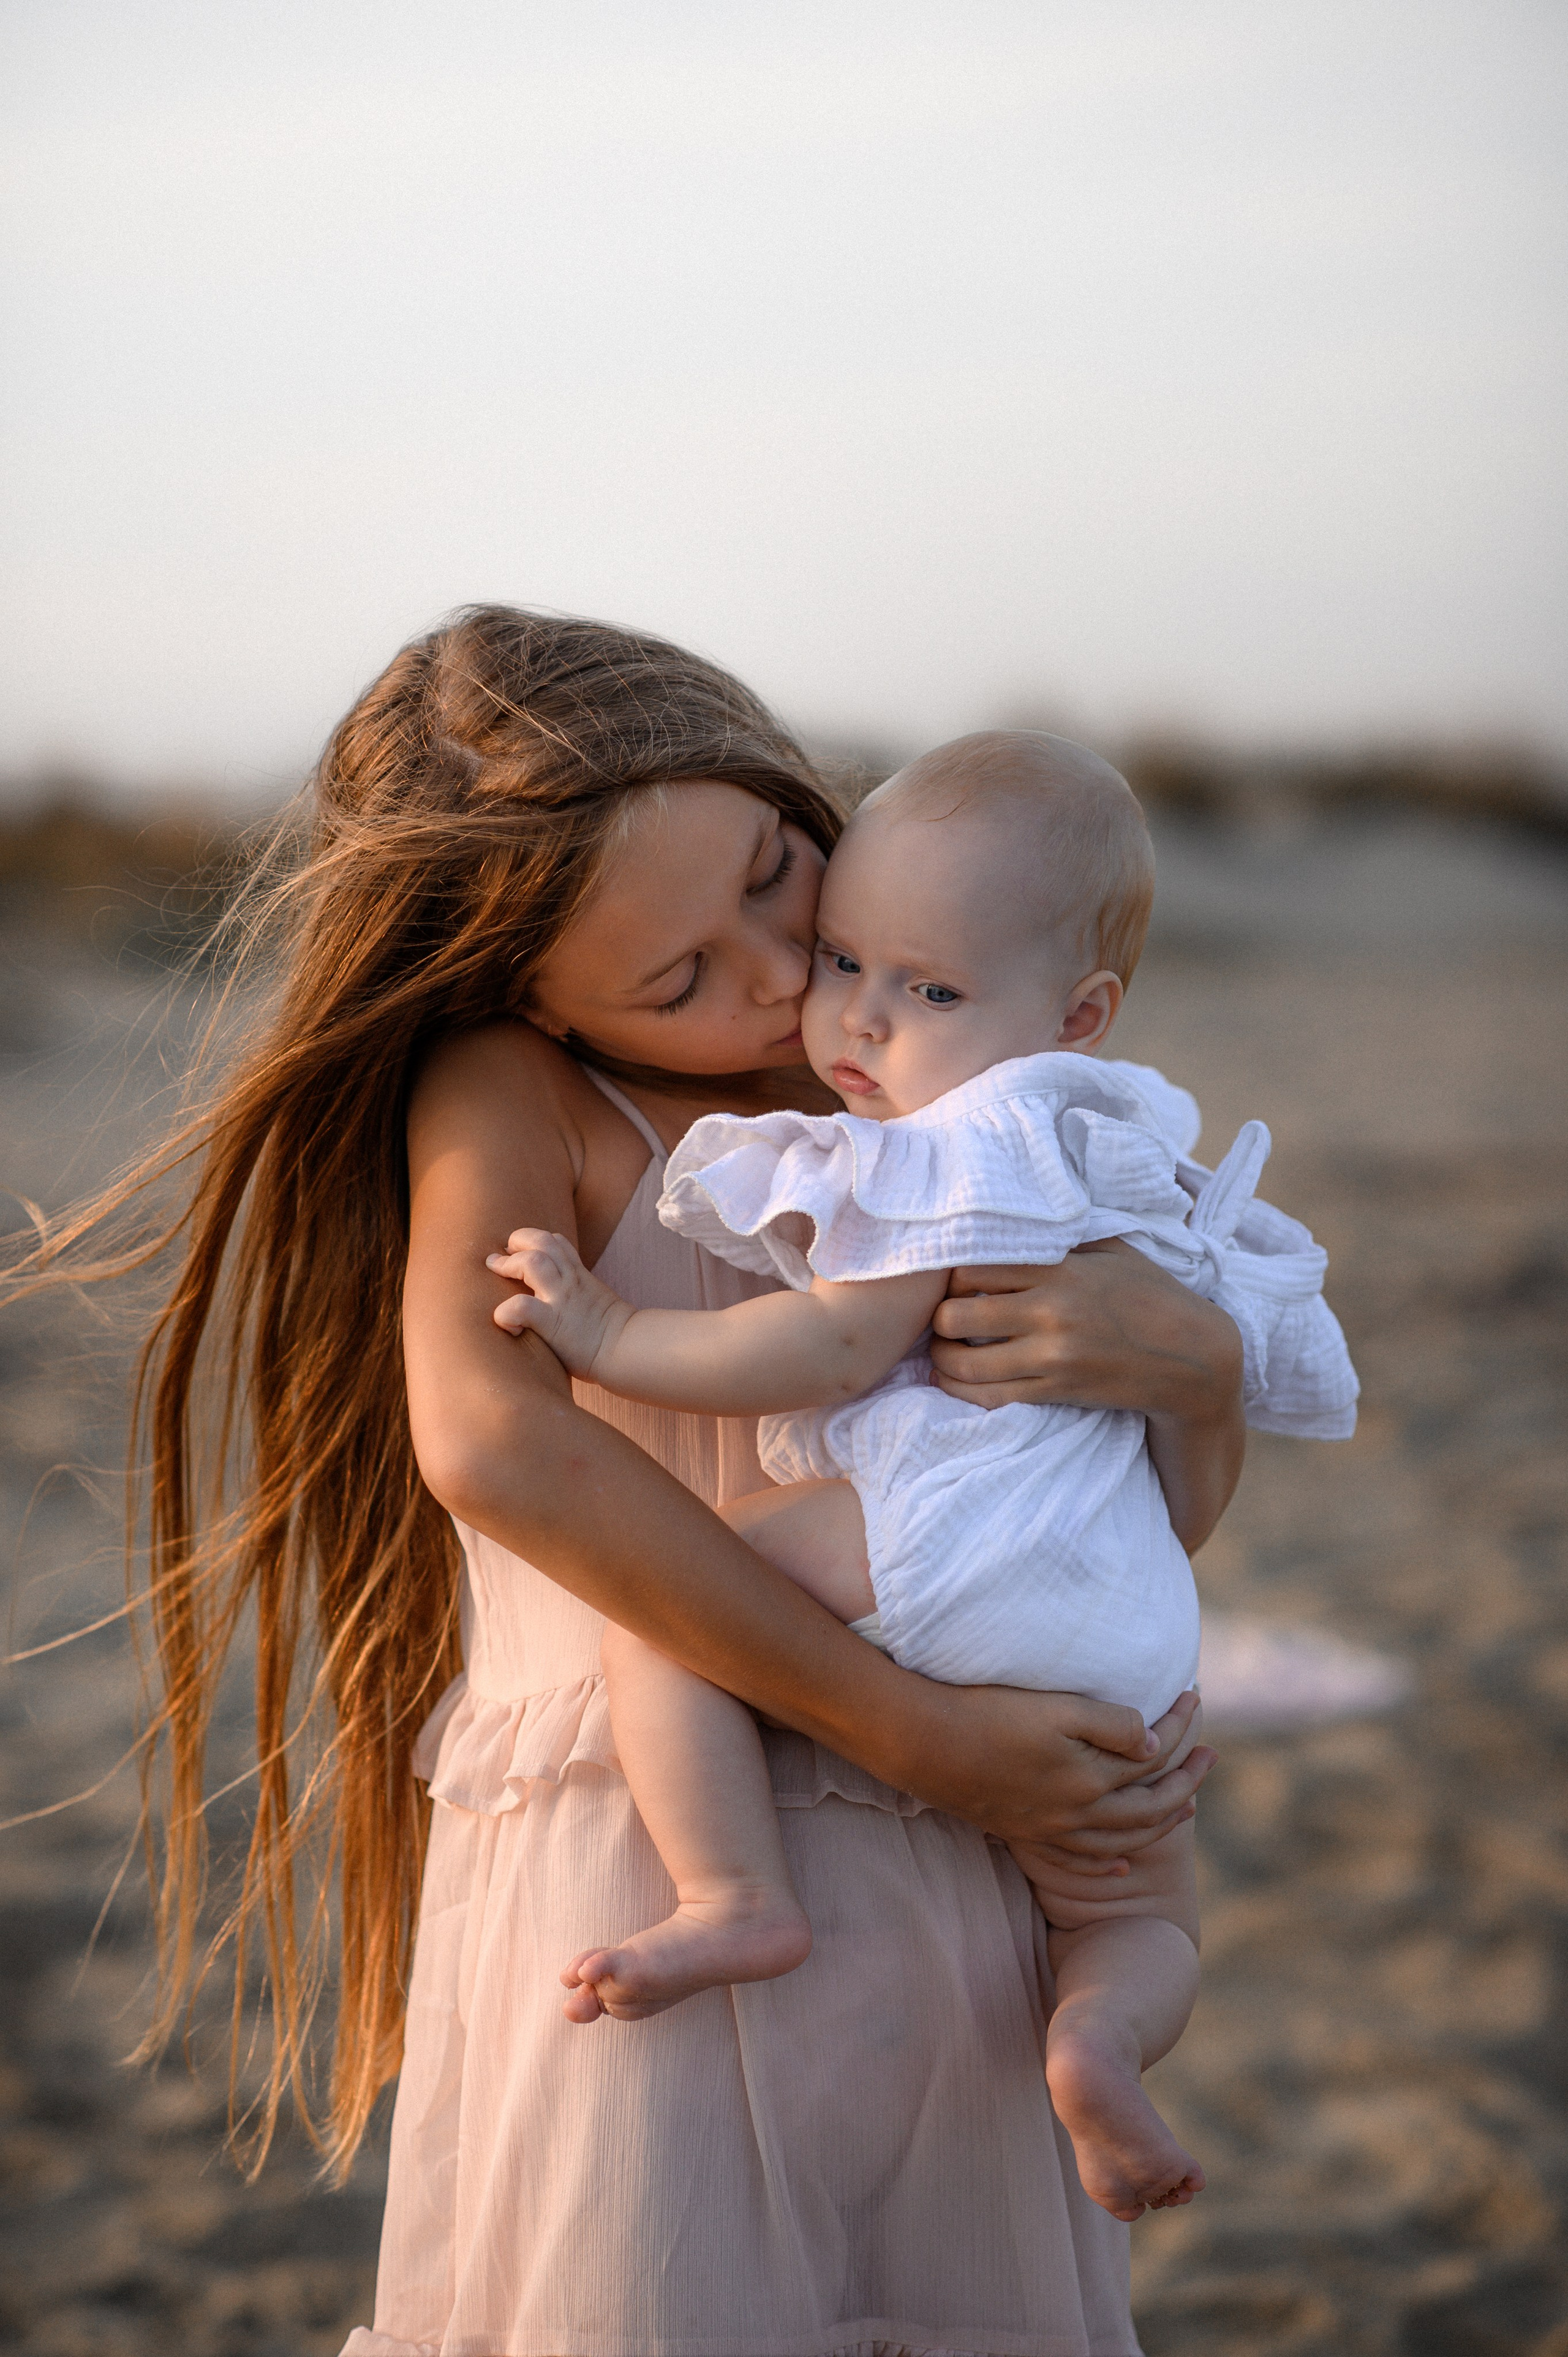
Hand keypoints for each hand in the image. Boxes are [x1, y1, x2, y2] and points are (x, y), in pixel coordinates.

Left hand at [487, 1228, 631, 1379]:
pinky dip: (506, 1313)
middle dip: (517, 1241)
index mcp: (579, 1276)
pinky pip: (521, 1307)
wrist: (629, 1350)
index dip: (535, 1242)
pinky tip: (508, 1325)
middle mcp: (570, 1281)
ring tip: (497, 1271)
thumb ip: (580, 1296)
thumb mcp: (598, 1302)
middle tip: (501, 1257)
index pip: (557, 1242)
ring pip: (531, 1262)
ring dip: (508, 1264)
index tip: (521, 1253)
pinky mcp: (552, 1322)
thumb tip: (566, 1307)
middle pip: (542, 1241)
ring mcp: (561, 1298)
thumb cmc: (616, 1336)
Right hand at [900, 1684, 1214, 1867]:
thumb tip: (1156, 1744)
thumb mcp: (1056, 1708)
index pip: (1155, 1759)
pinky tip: (1121, 1862)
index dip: (1181, 1729)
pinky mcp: (1024, 1830)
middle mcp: (1077, 1813)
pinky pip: (1079, 1857)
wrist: (923, 1743)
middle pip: (1149, 1808)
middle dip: (1186, 1781)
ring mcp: (1049, 1828)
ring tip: (1186, 1805)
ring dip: (1159, 1822)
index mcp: (1091, 1780)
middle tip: (1211, 1756)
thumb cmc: (989, 1714)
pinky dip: (1108, 1861)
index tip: (1194, 1698)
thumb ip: (1111, 1725)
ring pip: (1122, 1837)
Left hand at [929, 1240, 1240, 1417]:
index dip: (951, 1275)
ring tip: (940, 1353)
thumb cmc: (1153, 1297)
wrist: (1194, 1360)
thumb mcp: (1113, 1252)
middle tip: (940, 1318)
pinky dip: (961, 1390)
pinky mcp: (1057, 1391)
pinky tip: (953, 1381)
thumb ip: (1063, 1240)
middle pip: (957, 1314)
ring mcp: (1052, 1357)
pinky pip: (991, 1396)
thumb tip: (1017, 1222)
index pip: (975, 1268)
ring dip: (941, 1359)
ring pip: (965, 1363)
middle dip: (938, 1317)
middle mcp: (1050, 1313)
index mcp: (1060, 1271)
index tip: (952, 1280)